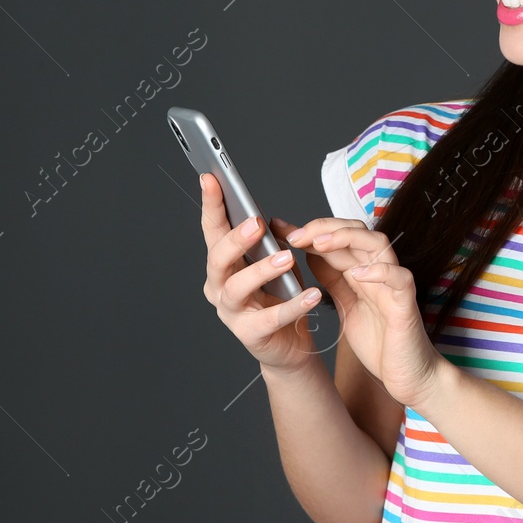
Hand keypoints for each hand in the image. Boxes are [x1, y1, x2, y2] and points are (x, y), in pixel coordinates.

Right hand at [198, 173, 321, 372]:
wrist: (290, 345)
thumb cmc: (280, 297)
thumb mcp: (277, 264)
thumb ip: (269, 243)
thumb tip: (269, 218)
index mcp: (222, 265)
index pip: (213, 230)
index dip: (211, 204)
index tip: (210, 177)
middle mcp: (219, 287)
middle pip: (217, 258)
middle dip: (234, 239)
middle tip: (255, 224)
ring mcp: (231, 313)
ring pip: (238, 287)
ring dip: (261, 270)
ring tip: (286, 257)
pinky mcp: (250, 335)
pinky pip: (271, 318)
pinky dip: (293, 305)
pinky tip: (312, 294)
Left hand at [281, 217, 451, 409]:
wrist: (407, 375)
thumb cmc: (380, 342)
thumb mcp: (347, 305)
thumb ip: (334, 279)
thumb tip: (310, 255)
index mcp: (365, 272)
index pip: (340, 238)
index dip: (312, 230)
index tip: (282, 230)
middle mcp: (380, 272)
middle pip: (359, 231)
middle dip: (326, 227)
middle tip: (296, 236)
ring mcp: (395, 285)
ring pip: (378, 245)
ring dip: (348, 238)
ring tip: (319, 244)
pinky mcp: (406, 305)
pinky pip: (399, 278)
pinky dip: (378, 271)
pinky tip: (356, 273)